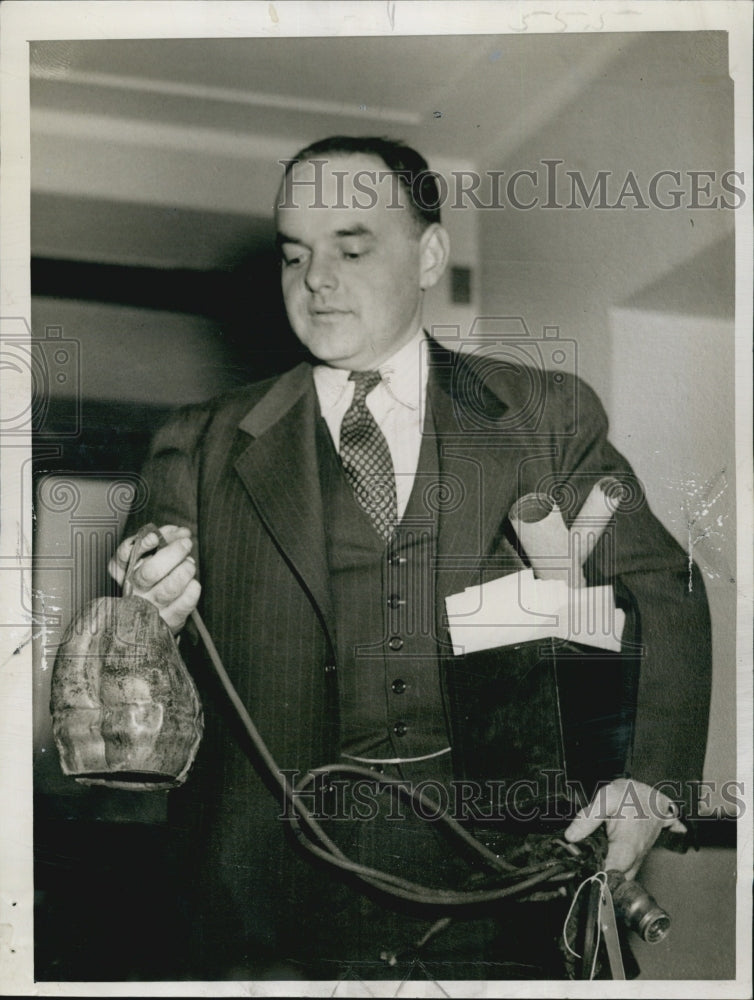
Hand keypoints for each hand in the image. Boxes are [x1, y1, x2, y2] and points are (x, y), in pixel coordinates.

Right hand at [108, 524, 200, 634]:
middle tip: (185, 544)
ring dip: (184, 572)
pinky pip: (183, 605)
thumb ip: (164, 538)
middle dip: (173, 554)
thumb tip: (181, 532)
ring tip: (189, 564)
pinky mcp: (167, 620)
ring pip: (168, 590)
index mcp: (123, 571)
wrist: (152, 616)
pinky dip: (192, 591)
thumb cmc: (153, 577)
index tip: (154, 537)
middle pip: (150, 572)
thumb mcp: (152, 554)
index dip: (140, 545)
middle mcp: (133, 590)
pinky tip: (193, 583)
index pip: (125, 556)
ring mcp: (149, 608)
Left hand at [563, 778, 685, 878]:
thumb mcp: (606, 799)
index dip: (594, 880)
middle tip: (576, 874)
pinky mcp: (635, 860)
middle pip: (614, 883)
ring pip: (619, 880)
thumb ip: (588, 818)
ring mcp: (636, 862)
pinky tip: (595, 865)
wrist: (653, 796)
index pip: (610, 876)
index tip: (578, 877)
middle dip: (597, 882)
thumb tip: (570, 837)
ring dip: (604, 878)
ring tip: (584, 870)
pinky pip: (623, 874)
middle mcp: (634, 860)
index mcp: (627, 849)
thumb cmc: (631, 796)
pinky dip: (611, 873)